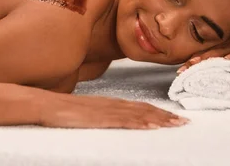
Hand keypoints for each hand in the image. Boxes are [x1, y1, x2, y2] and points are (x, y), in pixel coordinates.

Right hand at [41, 95, 188, 128]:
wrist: (44, 104)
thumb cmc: (60, 110)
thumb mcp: (84, 113)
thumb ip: (97, 115)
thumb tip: (104, 121)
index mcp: (109, 103)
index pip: (138, 106)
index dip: (157, 111)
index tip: (173, 116)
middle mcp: (111, 104)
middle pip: (144, 108)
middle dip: (165, 115)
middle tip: (185, 121)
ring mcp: (106, 110)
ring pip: (139, 114)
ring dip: (160, 119)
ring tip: (176, 124)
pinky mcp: (100, 118)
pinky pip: (124, 120)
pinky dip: (141, 122)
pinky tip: (152, 125)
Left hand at [176, 15, 229, 73]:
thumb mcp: (227, 49)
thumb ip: (215, 57)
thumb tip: (200, 68)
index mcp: (217, 48)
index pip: (201, 56)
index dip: (190, 63)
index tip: (179, 71)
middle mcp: (222, 47)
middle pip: (207, 55)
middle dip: (195, 61)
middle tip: (185, 68)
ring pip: (220, 52)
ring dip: (210, 57)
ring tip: (200, 62)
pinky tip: (229, 58)